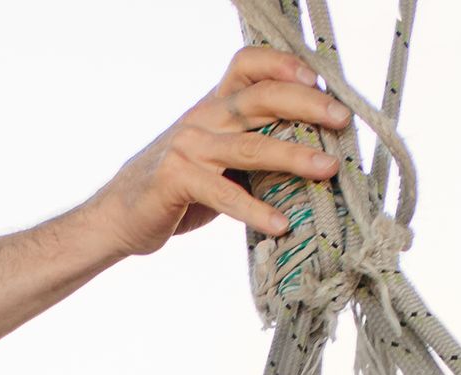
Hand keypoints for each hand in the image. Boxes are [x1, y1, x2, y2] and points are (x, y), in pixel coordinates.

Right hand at [89, 50, 350, 253]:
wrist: (118, 216)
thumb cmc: (177, 189)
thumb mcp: (216, 158)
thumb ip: (253, 147)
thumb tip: (315, 153)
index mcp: (213, 105)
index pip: (247, 64)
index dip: (282, 64)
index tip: (317, 79)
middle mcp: (202, 118)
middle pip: (260, 98)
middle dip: (307, 106)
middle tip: (342, 121)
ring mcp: (188, 148)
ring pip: (251, 146)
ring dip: (294, 157)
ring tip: (328, 170)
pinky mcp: (176, 180)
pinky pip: (225, 195)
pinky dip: (256, 210)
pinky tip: (281, 224)